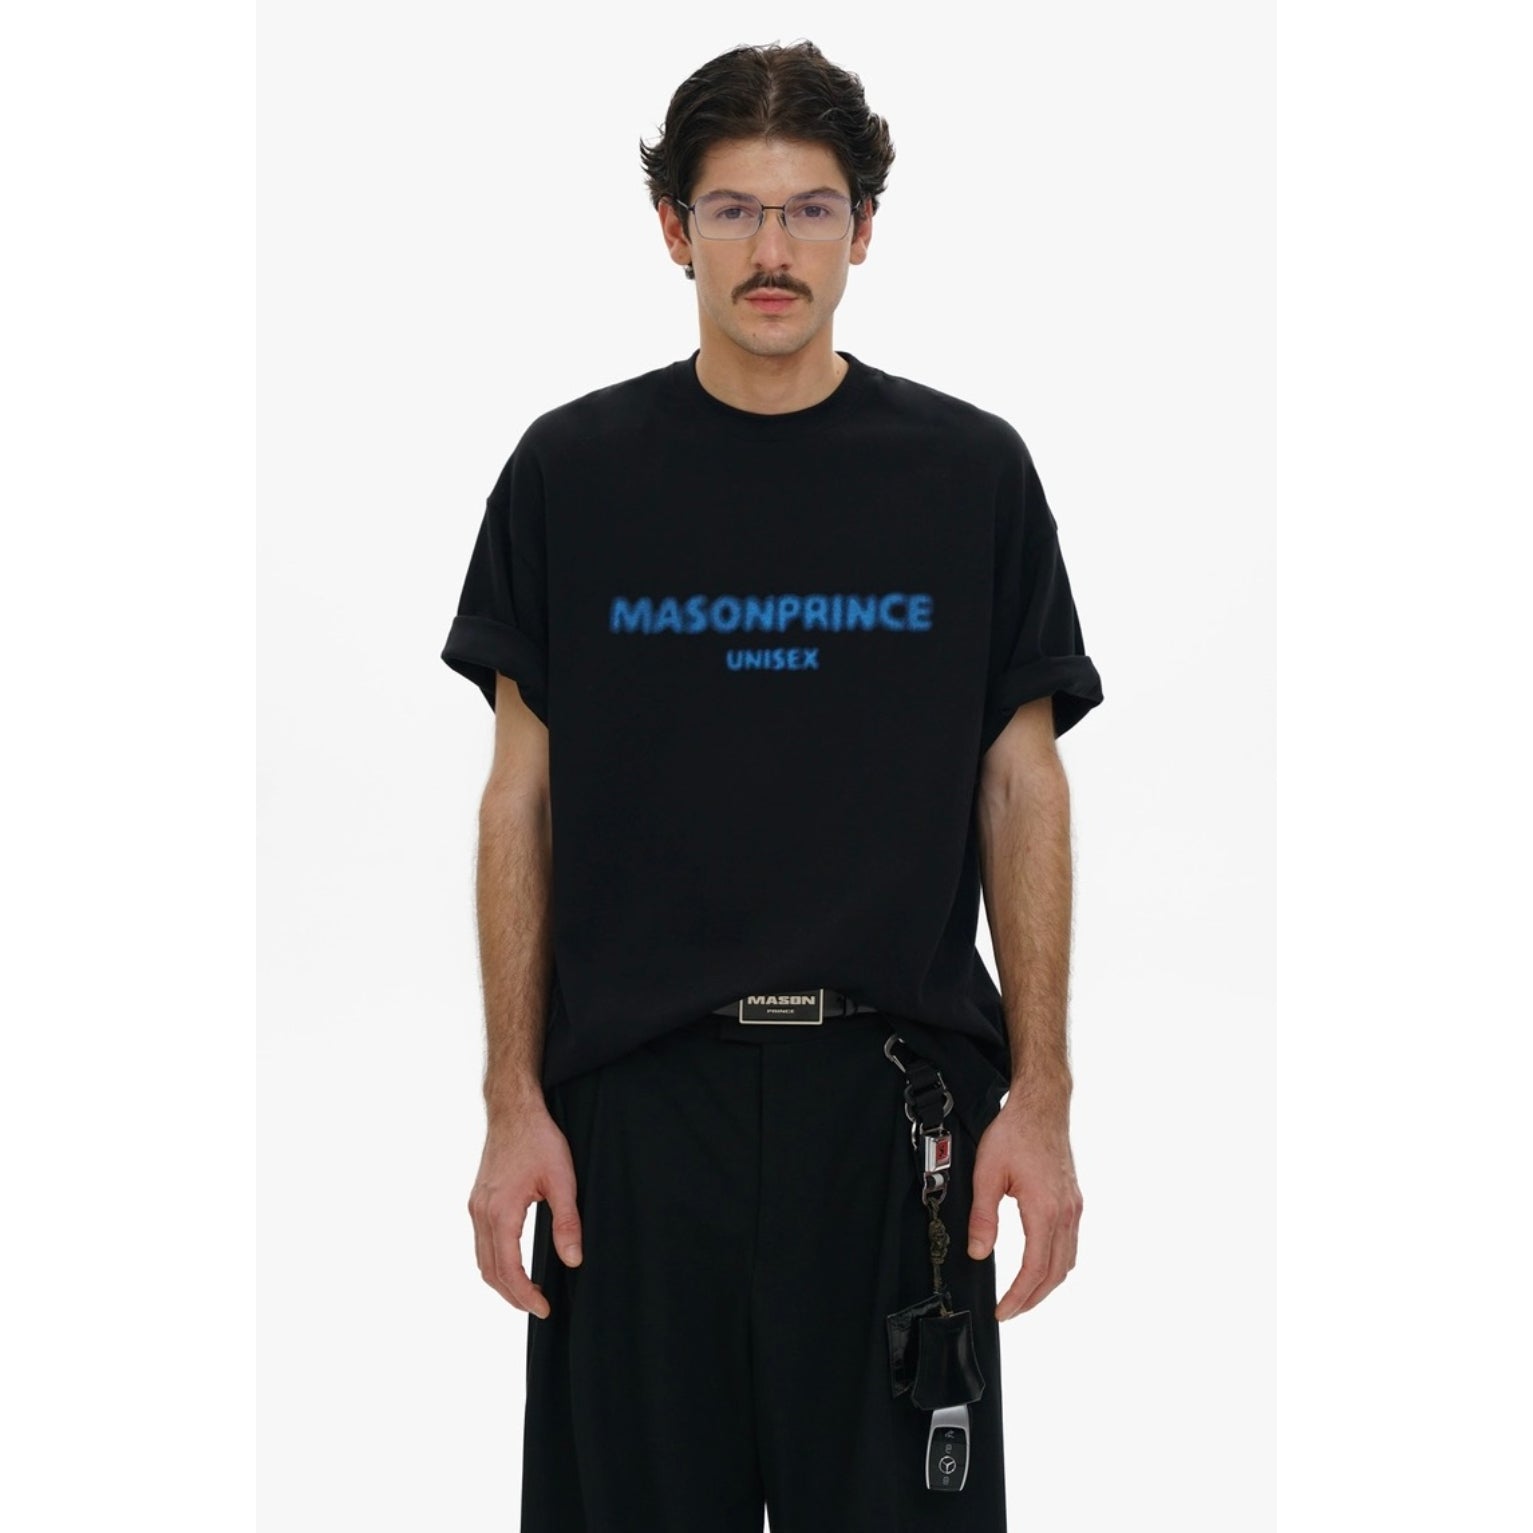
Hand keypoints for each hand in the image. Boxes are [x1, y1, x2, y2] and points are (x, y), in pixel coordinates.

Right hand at [467, 1098, 583, 1316]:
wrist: (514, 1109)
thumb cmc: (539, 1139)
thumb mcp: (562, 1179)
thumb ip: (567, 1222)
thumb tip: (573, 1261)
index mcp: (500, 1211)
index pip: (508, 1269)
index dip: (525, 1295)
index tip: (544, 1308)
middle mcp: (481, 1212)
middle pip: (490, 1271)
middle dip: (513, 1295)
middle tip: (538, 1307)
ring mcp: (476, 1206)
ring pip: (481, 1259)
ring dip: (502, 1281)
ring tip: (527, 1293)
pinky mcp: (478, 1199)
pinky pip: (480, 1242)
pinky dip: (494, 1261)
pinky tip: (513, 1263)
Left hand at [965, 1097, 1082, 1318]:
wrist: (1041, 1107)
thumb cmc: (1014, 1133)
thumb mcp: (987, 1173)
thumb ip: (983, 1217)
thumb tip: (978, 1252)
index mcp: (1045, 1210)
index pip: (1035, 1270)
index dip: (1018, 1296)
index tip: (1002, 1311)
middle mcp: (1066, 1214)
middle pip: (1055, 1273)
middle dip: (1033, 1299)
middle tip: (1010, 1312)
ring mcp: (1074, 1207)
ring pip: (1067, 1262)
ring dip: (1046, 1284)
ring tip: (1023, 1296)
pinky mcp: (1074, 1200)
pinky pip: (1070, 1244)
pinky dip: (1056, 1264)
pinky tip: (1041, 1266)